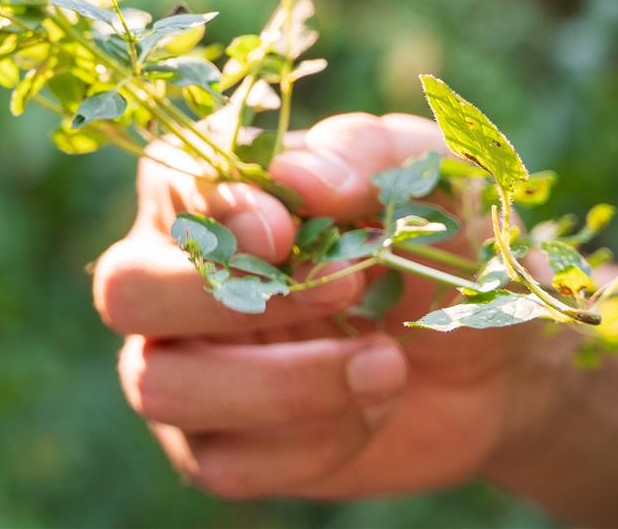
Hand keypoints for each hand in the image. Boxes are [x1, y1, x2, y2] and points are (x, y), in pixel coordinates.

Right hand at [93, 112, 563, 500]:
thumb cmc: (442, 243)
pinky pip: (222, 464)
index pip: (168, 182)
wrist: (493, 359)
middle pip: (124, 290)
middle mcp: (173, 271)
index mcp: (214, 185)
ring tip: (386, 363)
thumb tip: (294, 175)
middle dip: (222, 300)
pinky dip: (311, 442)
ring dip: (280, 384)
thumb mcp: (430, 175)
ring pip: (159, 386)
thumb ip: (366, 154)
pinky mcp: (215, 445)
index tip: (287, 234)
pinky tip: (372, 407)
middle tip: (344, 290)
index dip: (215, 212)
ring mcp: (183, 363)